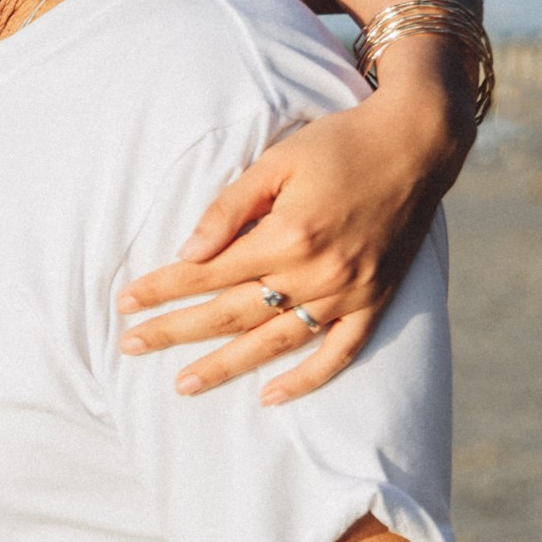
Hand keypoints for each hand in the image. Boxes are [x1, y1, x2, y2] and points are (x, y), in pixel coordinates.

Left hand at [115, 78, 469, 404]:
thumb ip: (229, 210)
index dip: (162, 289)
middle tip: (130, 347)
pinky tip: (270, 397)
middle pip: (232, 313)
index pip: (209, 273)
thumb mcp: (275, 163)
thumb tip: (187, 253)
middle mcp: (319, 271)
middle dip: (176, 331)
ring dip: (227, 366)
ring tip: (183, 385)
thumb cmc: (338, 144)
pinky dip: (307, 379)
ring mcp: (350, 291)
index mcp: (289, 234)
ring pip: (277, 341)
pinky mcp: (376, 299)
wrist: (417, 143)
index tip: (124, 303)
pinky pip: (340, 351)